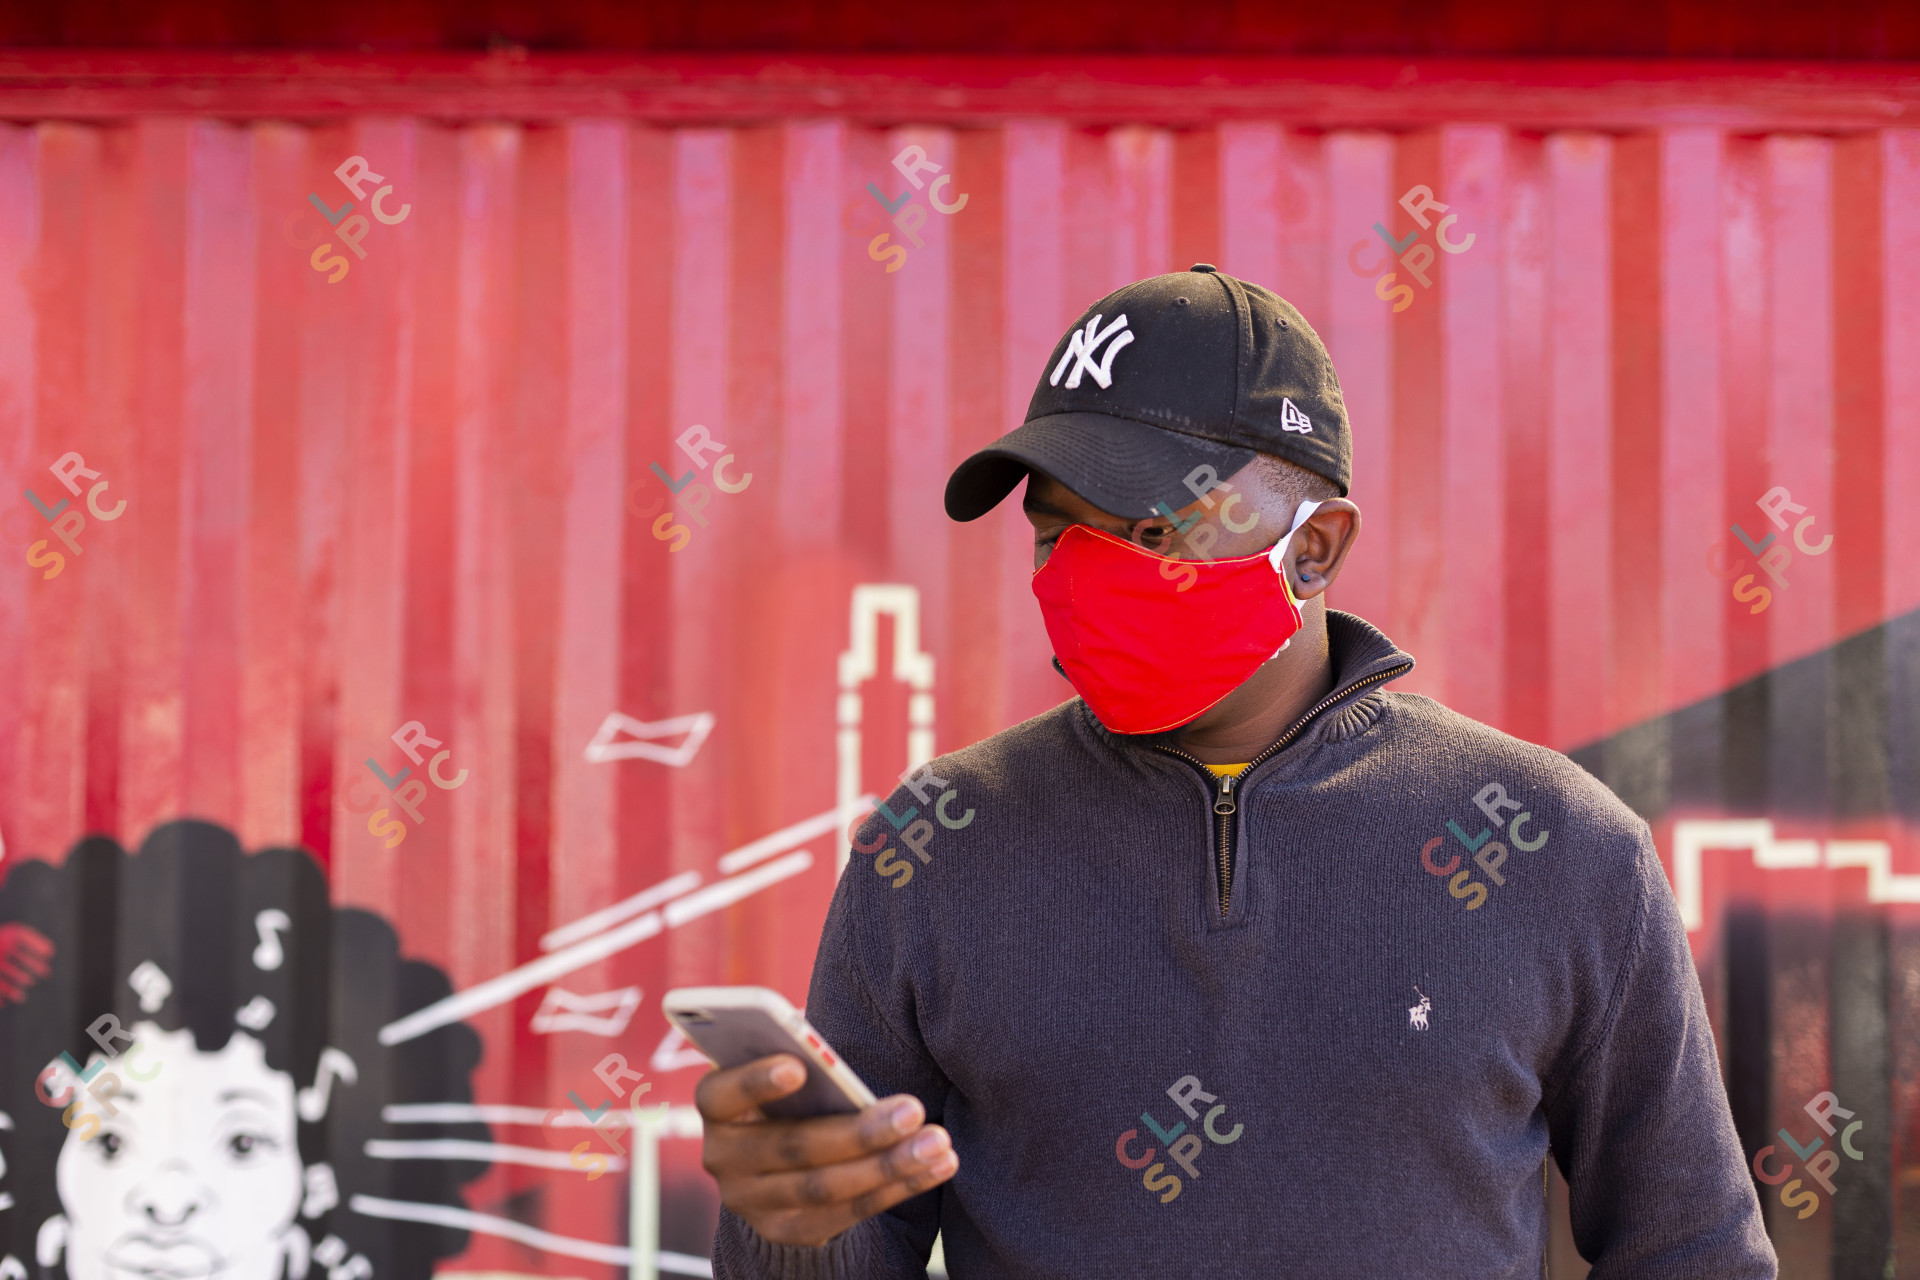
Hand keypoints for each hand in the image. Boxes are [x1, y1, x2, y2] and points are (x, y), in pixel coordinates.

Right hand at [697, 1053, 957, 1246]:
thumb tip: (832, 1054)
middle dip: (859, 1131)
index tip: (798, 1067)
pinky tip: (937, 1166)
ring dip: (889, 1165)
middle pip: (793, 1147)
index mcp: (716, 1105)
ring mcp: (753, 1202)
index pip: (722, 1093)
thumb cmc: (795, 1092)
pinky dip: (897, 1188)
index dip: (756, 1081)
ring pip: (826, 1187)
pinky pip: (848, 1214)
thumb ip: (803, 1063)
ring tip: (937, 1142)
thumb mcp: (789, 1074)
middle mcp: (724, 1158)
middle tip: (912, 1110)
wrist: (782, 1158)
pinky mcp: (789, 1229)